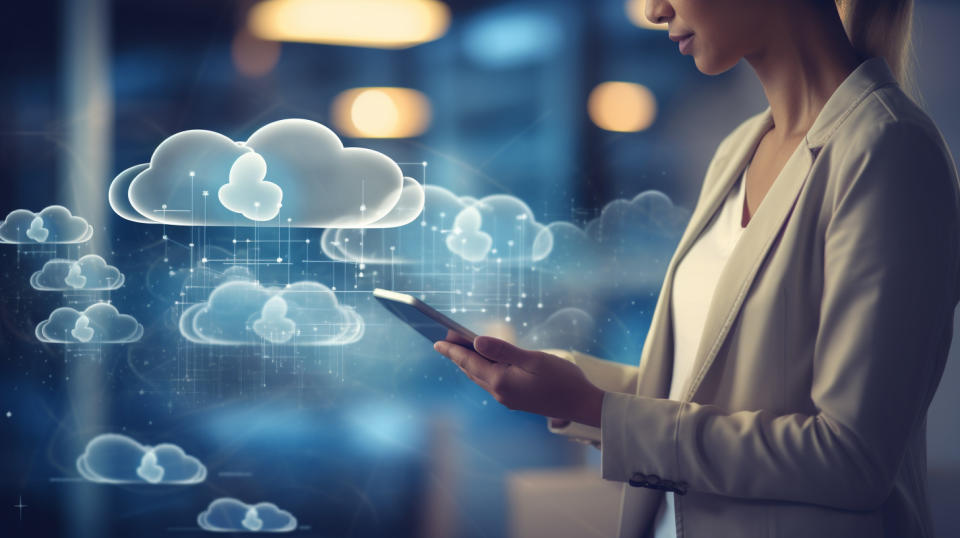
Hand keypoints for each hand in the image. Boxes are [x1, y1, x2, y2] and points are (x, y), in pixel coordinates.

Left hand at [434, 332, 603, 427]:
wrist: (582, 405)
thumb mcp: (533, 359)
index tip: (437, 342)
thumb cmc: (562, 379)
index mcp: (501, 381)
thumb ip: (504, 350)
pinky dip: (483, 369)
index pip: (469, 362)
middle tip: (446, 338)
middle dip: (458, 355)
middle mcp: (500, 392)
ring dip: (470, 362)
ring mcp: (508, 398)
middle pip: (471, 371)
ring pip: (481, 378)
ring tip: (461, 347)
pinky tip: (485, 362)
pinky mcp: (516, 400)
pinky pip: (492, 382)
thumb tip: (477, 341)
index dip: (452, 350)